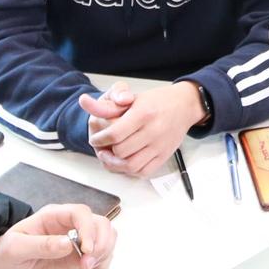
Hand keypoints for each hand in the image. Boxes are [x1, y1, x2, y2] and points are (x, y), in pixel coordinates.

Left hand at [0, 203, 117, 268]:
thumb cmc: (5, 255)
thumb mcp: (16, 249)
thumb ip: (41, 245)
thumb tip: (68, 243)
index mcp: (53, 216)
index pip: (81, 213)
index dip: (89, 229)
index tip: (86, 250)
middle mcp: (69, 225)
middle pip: (100, 223)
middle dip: (100, 244)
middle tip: (85, 265)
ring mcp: (77, 241)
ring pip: (107, 238)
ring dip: (104, 254)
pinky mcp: (80, 257)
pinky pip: (103, 256)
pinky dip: (102, 265)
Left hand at [86, 82, 202, 176]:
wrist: (184, 106)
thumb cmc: (156, 101)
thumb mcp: (130, 97)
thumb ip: (106, 104)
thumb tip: (83, 101)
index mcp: (143, 113)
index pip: (115, 134)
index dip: (100, 139)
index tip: (96, 139)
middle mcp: (153, 131)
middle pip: (121, 151)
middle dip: (107, 151)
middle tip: (101, 148)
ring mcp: (160, 146)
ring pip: (131, 166)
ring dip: (116, 165)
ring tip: (110, 157)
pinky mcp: (165, 156)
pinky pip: (144, 172)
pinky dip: (131, 171)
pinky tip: (125, 162)